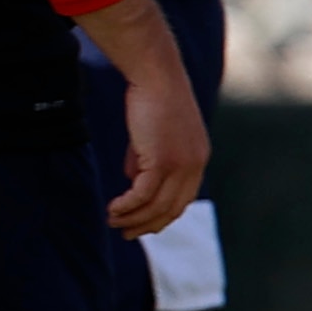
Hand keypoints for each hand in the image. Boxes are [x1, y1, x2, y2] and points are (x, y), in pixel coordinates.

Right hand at [73, 0, 210, 234]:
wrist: (156, 77)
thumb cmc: (152, 99)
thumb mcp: (152, 136)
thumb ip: (146, 160)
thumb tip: (133, 182)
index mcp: (198, 159)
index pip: (182, 198)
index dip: (162, 215)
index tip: (143, 224)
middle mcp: (195, 165)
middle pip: (172, 209)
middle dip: (148, 225)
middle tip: (127, 233)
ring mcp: (181, 165)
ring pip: (156, 206)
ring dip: (133, 218)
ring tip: (113, 221)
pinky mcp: (163, 161)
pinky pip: (143, 195)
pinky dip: (127, 206)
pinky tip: (113, 209)